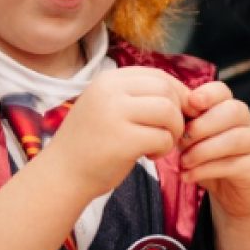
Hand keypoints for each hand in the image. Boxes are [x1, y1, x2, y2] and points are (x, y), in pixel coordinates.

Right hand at [45, 67, 187, 201]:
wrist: (62, 174)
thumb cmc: (92, 143)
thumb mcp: (109, 107)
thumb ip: (138, 96)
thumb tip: (187, 95)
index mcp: (108, 80)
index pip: (158, 75)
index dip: (177, 94)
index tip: (179, 114)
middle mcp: (110, 91)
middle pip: (166, 90)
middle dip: (178, 113)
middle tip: (169, 133)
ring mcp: (115, 114)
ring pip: (168, 112)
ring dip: (173, 131)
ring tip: (160, 145)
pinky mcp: (123, 140)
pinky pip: (162, 137)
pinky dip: (164, 148)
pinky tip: (149, 156)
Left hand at [178, 82, 249, 222]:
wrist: (235, 192)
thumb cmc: (210, 159)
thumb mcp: (193, 139)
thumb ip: (185, 125)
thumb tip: (167, 117)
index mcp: (227, 107)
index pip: (222, 91)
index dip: (207, 94)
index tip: (190, 104)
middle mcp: (245, 121)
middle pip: (232, 111)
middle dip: (202, 125)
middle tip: (181, 141)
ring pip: (234, 138)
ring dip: (203, 150)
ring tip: (183, 162)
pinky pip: (232, 164)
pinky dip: (204, 170)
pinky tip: (187, 176)